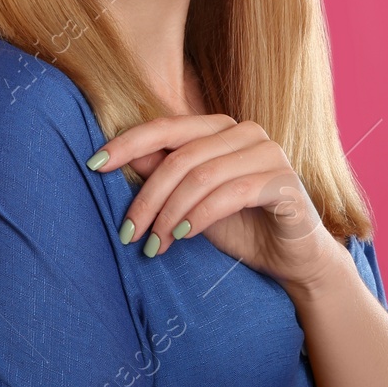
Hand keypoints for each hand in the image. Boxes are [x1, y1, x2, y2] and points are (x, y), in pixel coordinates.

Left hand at [88, 114, 345, 293]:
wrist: (293, 259)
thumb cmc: (240, 226)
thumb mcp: (190, 202)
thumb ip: (163, 174)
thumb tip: (120, 156)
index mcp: (220, 127)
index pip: (166, 127)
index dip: (127, 143)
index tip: (94, 165)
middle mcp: (245, 131)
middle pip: (181, 156)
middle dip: (149, 197)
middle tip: (129, 233)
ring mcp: (269, 152)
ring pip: (203, 175)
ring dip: (171, 214)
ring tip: (155, 244)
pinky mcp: (285, 181)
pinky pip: (233, 192)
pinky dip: (202, 215)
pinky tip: (185, 236)